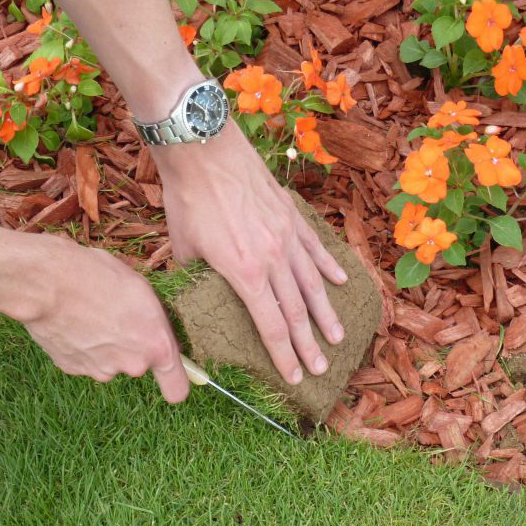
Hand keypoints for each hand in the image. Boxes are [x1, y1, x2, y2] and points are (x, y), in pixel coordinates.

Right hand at [11, 237, 188, 401]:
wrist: (47, 284)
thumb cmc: (98, 276)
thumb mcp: (141, 288)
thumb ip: (153, 319)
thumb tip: (151, 327)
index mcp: (155, 346)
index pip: (177, 388)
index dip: (176, 382)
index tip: (174, 380)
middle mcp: (131, 366)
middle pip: (137, 363)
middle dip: (130, 344)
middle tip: (116, 314)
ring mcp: (100, 370)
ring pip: (109, 360)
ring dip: (104, 344)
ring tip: (90, 312)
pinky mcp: (73, 369)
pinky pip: (84, 358)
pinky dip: (81, 345)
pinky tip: (72, 320)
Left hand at [152, 123, 347, 385]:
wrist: (204, 150)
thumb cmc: (189, 199)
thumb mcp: (185, 247)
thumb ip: (197, 277)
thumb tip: (196, 294)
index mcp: (244, 273)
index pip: (271, 326)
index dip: (284, 355)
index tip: (295, 376)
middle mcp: (273, 259)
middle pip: (297, 312)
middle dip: (310, 345)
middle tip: (322, 369)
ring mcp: (287, 236)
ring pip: (313, 284)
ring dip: (326, 314)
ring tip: (338, 336)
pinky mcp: (292, 216)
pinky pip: (315, 249)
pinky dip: (328, 268)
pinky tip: (340, 283)